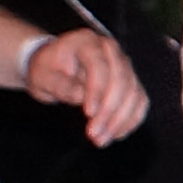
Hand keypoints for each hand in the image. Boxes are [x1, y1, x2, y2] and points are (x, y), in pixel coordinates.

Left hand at [24, 27, 148, 141]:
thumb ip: (61, 85)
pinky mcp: (130, 82)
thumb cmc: (47, 70)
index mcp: (87, 42)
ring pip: (133, 93)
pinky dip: (130, 120)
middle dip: (109, 111)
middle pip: (121, 80)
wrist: (53, 67)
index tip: (88, 114)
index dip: (97, 91)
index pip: (99, 66)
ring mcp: (123, 65)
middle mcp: (110, 50)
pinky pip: (139, 101)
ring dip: (120, 120)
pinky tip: (115, 134)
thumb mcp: (43, 77)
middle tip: (94, 135)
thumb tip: (81, 98)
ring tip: (101, 140)